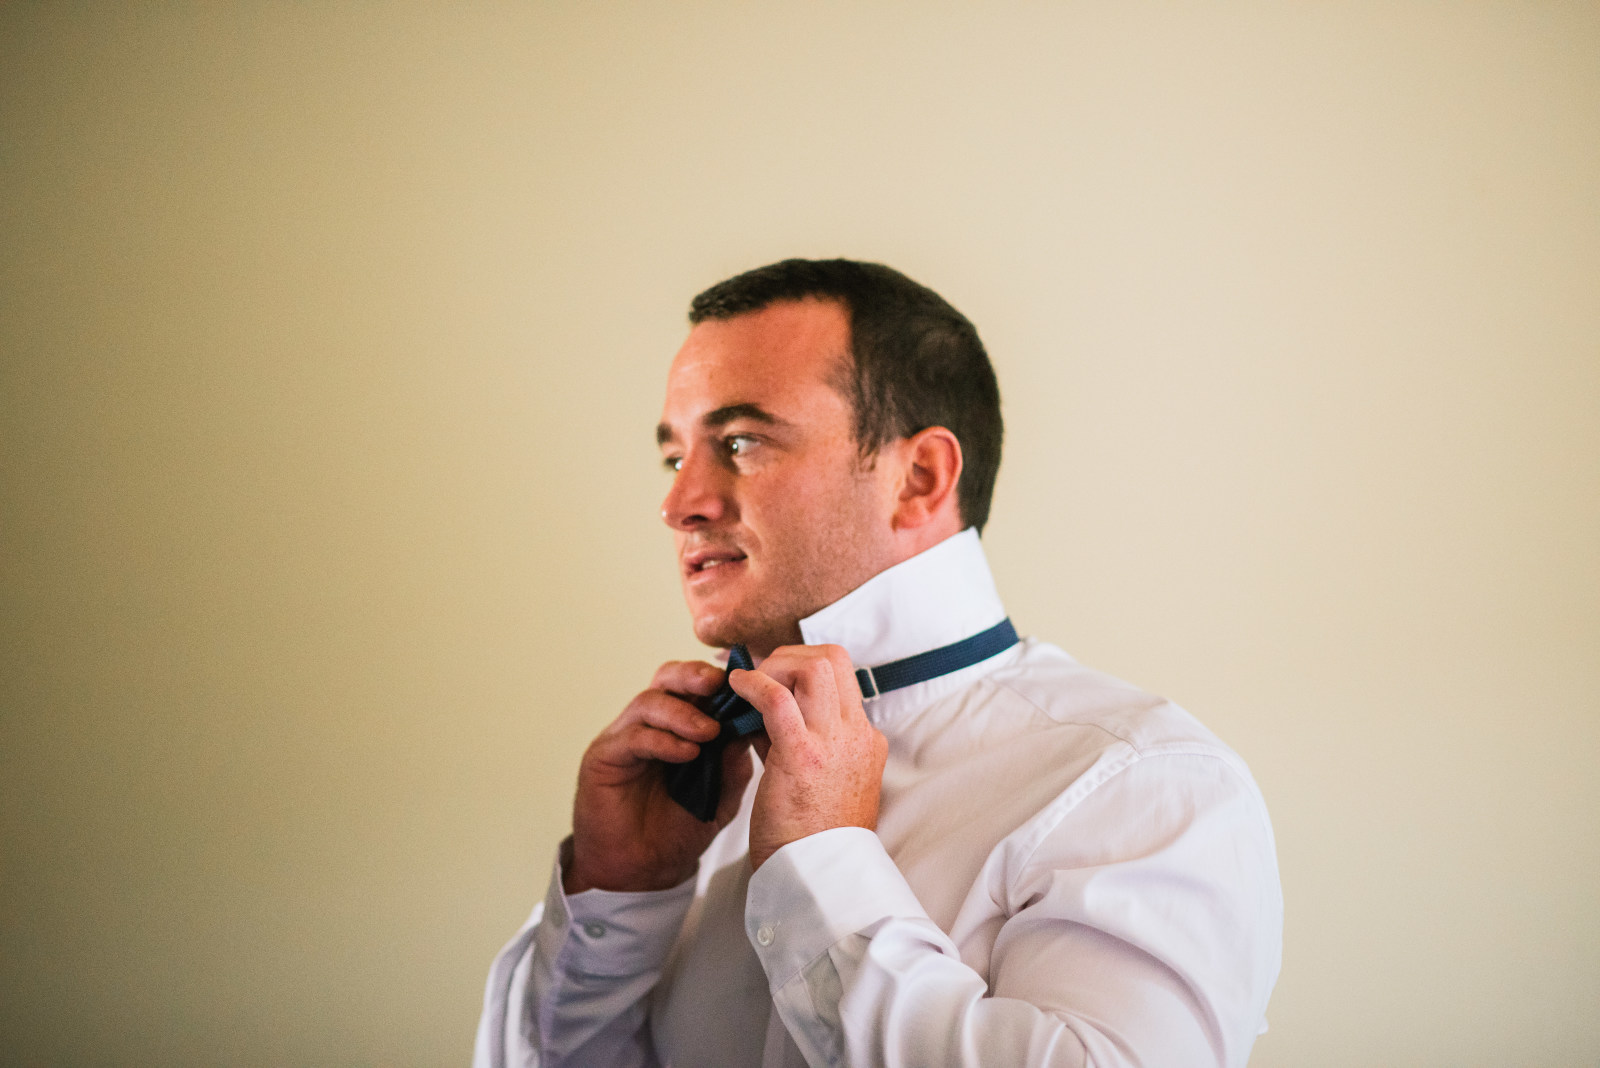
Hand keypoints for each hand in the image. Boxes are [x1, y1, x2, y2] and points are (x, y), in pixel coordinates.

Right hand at [566, 660, 754, 893]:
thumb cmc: (678, 830)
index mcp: (677, 725)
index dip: (719, 680)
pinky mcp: (603, 757)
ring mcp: (623, 737)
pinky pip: (632, 737)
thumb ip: (733, 762)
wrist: (643, 871)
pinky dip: (662, 740)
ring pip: (649, 702)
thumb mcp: (721, 795)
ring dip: (682, 713)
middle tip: (718, 685)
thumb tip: (751, 724)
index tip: (746, 684)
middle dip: (694, 676)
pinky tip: (686, 753)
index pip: (695, 686)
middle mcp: (649, 724)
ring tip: (709, 731)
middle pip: (668, 678)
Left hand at [729, 644, 887, 869]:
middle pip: (835, 658)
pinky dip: (753, 682)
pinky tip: (735, 687)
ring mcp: (835, 742)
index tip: (774, 677)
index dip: (804, 668)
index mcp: (866, 742)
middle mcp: (858, 735)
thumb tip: (763, 715)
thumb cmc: (812, 839)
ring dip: (775, 663)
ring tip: (748, 682)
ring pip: (813, 665)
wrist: (820, 880)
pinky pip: (777, 697)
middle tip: (761, 673)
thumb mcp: (823, 784)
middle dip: (792, 654)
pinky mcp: (803, 755)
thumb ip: (803, 745)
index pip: (843, 678)